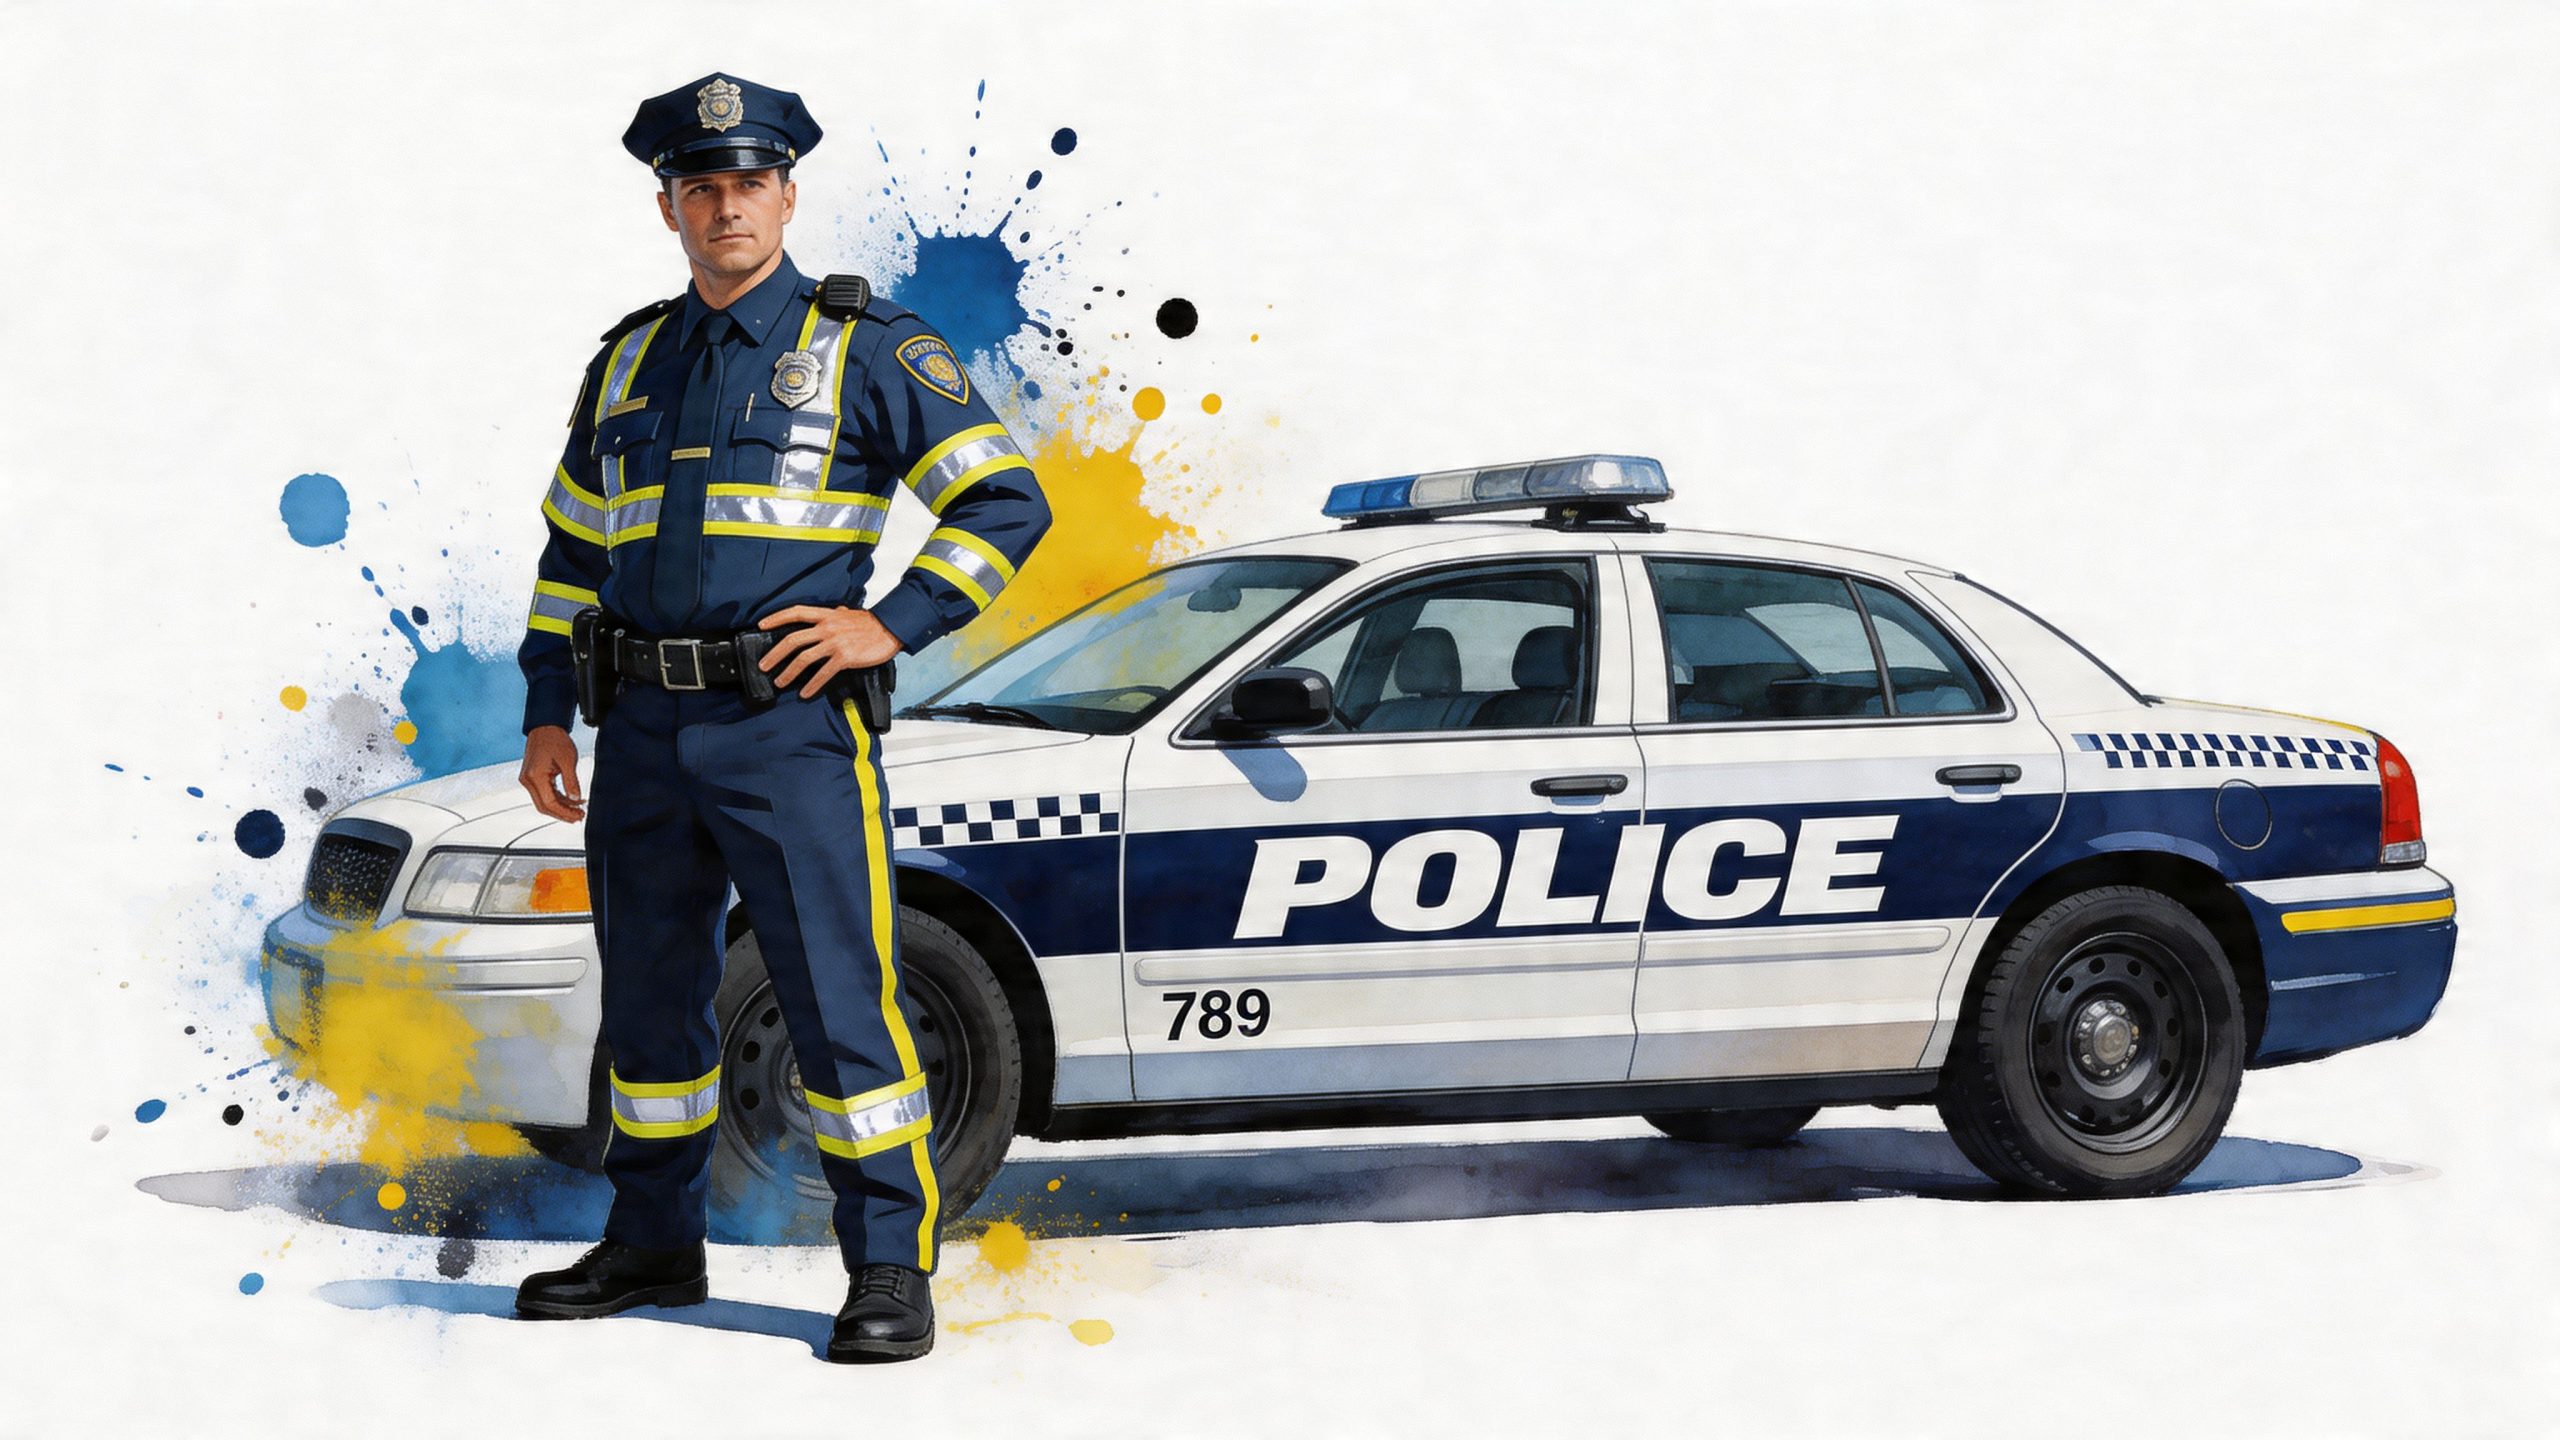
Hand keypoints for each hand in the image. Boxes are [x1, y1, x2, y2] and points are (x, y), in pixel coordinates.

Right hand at [521, 726, 584, 821]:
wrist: (545, 727)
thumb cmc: (555, 739)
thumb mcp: (568, 761)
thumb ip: (571, 782)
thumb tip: (575, 799)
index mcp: (535, 776)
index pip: (549, 803)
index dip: (565, 812)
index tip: (578, 815)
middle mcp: (528, 780)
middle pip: (544, 806)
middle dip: (562, 814)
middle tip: (579, 816)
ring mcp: (528, 779)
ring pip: (544, 801)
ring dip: (561, 807)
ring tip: (578, 809)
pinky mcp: (532, 777)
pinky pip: (544, 793)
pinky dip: (558, 798)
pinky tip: (571, 799)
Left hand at [757, 605, 903, 698]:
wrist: (891, 629)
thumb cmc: (871, 623)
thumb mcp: (849, 613)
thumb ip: (836, 614)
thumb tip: (833, 612)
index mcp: (826, 615)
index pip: (795, 612)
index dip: (776, 618)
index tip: (761, 625)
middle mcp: (827, 628)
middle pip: (793, 640)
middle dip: (774, 655)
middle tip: (764, 666)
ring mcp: (835, 643)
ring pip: (804, 658)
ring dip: (788, 673)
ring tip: (780, 682)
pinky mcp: (844, 658)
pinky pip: (823, 673)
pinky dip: (812, 685)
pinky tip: (805, 693)